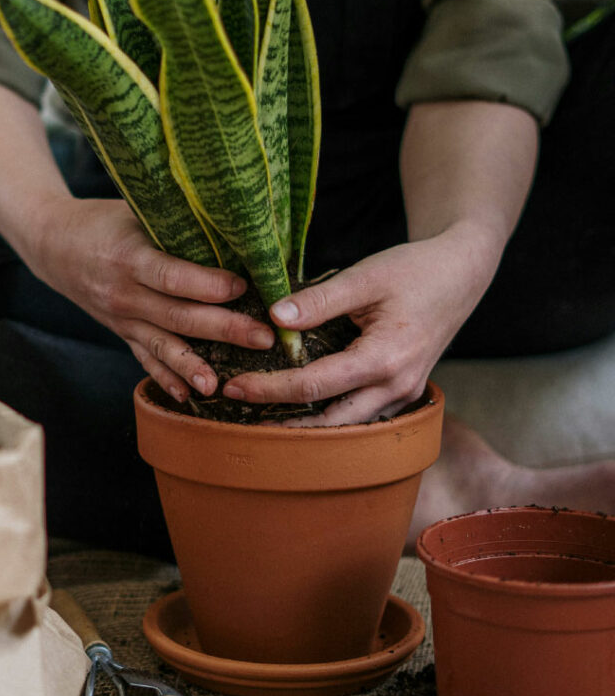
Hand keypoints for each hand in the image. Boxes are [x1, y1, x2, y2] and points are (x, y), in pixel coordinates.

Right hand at [28, 197, 276, 401]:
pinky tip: (188, 396)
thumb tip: (231, 228)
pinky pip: (144, 359)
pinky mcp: (120, 332)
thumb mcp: (134, 211)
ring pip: (162, 345)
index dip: (208, 285)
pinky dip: (165, 379)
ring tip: (221, 384)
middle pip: (177, 316)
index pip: (172, 277)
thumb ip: (174, 223)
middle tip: (263, 338)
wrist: (53, 243)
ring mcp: (120, 318)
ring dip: (193, 366)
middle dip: (223, 329)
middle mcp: (123, 293)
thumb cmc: (102, 220)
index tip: (244, 287)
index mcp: (128, 257)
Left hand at [222, 222, 501, 424]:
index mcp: (385, 359)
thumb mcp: (364, 277)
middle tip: (238, 412)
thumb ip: (318, 301)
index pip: (315, 385)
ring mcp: (405, 393)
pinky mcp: (403, 390)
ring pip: (349, 425)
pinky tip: (301, 407)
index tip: (234, 387)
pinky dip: (331, 415)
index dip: (271, 389)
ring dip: (307, 426)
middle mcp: (397, 386)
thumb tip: (273, 318)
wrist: (461, 272)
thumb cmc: (415, 270)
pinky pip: (363, 414)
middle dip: (283, 421)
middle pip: (330, 421)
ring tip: (262, 418)